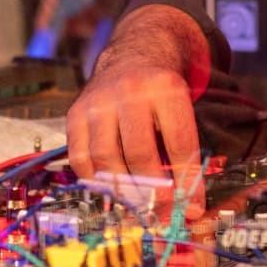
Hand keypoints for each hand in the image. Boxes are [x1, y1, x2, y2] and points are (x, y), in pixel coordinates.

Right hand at [67, 5, 208, 217]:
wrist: (133, 54)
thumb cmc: (162, 92)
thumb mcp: (182, 108)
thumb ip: (186, 153)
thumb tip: (191, 209)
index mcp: (166, 88)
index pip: (179, 143)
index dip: (186, 181)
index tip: (191, 207)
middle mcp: (130, 91)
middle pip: (139, 154)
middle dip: (153, 192)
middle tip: (161, 212)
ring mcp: (99, 101)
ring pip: (107, 159)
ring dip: (123, 190)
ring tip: (138, 204)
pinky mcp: (76, 112)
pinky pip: (80, 158)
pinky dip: (95, 181)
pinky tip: (111, 188)